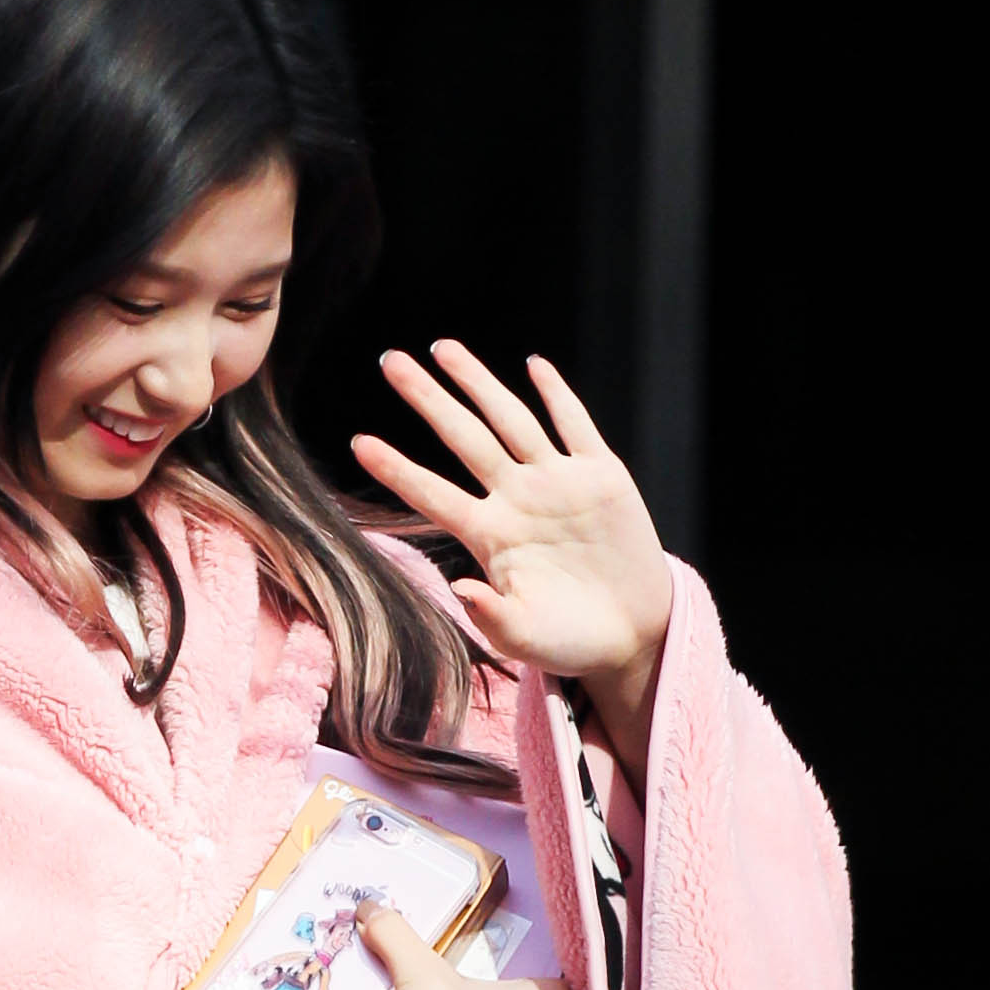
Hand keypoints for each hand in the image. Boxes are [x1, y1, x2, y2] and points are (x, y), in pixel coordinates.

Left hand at [354, 342, 672, 784]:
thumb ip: (492, 618)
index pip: (433, 494)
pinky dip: (558, 395)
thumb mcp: (528, 639)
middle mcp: (516, 500)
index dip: (397, 469)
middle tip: (388, 359)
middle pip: (463, 438)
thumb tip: (459, 590)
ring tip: (442, 347)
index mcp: (490, 537)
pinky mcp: (602, 477)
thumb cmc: (569, 642)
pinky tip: (534, 366)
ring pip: (511, 420)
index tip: (357, 442)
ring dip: (479, 383)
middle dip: (428, 398)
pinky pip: (575, 426)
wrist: (632, 635)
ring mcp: (558, 483)